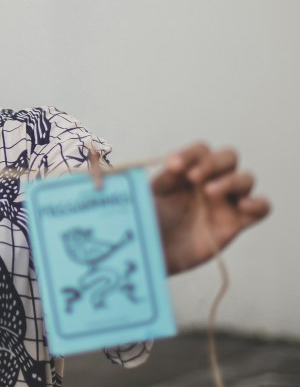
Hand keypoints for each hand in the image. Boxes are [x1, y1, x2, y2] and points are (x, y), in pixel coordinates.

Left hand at [152, 143, 269, 274]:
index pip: (200, 151)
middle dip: (213, 163)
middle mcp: (209, 182)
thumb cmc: (144, 221)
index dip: (190, 154)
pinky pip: (261, 208)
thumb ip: (161, 179)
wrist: (148, 254)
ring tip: (209, 192)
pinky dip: (258, 204)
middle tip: (193, 177)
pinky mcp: (234, 223)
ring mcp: (224, 202)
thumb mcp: (146, 197)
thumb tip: (173, 163)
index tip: (174, 166)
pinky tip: (243, 205)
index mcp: (187, 171)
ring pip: (246, 179)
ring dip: (231, 181)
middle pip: (228, 157)